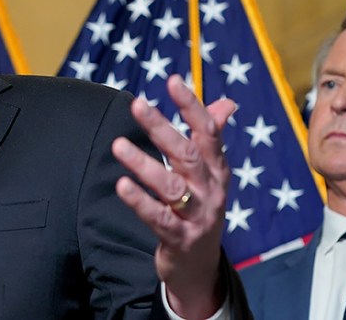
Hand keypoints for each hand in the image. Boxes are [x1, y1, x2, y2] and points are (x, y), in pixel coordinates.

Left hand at [112, 74, 234, 318]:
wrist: (200, 266)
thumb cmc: (198, 208)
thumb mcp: (209, 174)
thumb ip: (211, 137)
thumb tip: (227, 103)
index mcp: (217, 170)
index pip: (208, 132)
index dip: (191, 106)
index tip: (172, 80)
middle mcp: (211, 190)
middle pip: (187, 154)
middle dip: (162, 128)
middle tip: (136, 104)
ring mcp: (197, 215)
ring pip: (171, 185)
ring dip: (143, 163)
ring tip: (118, 145)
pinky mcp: (180, 238)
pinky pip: (159, 218)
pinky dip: (140, 202)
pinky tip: (122, 186)